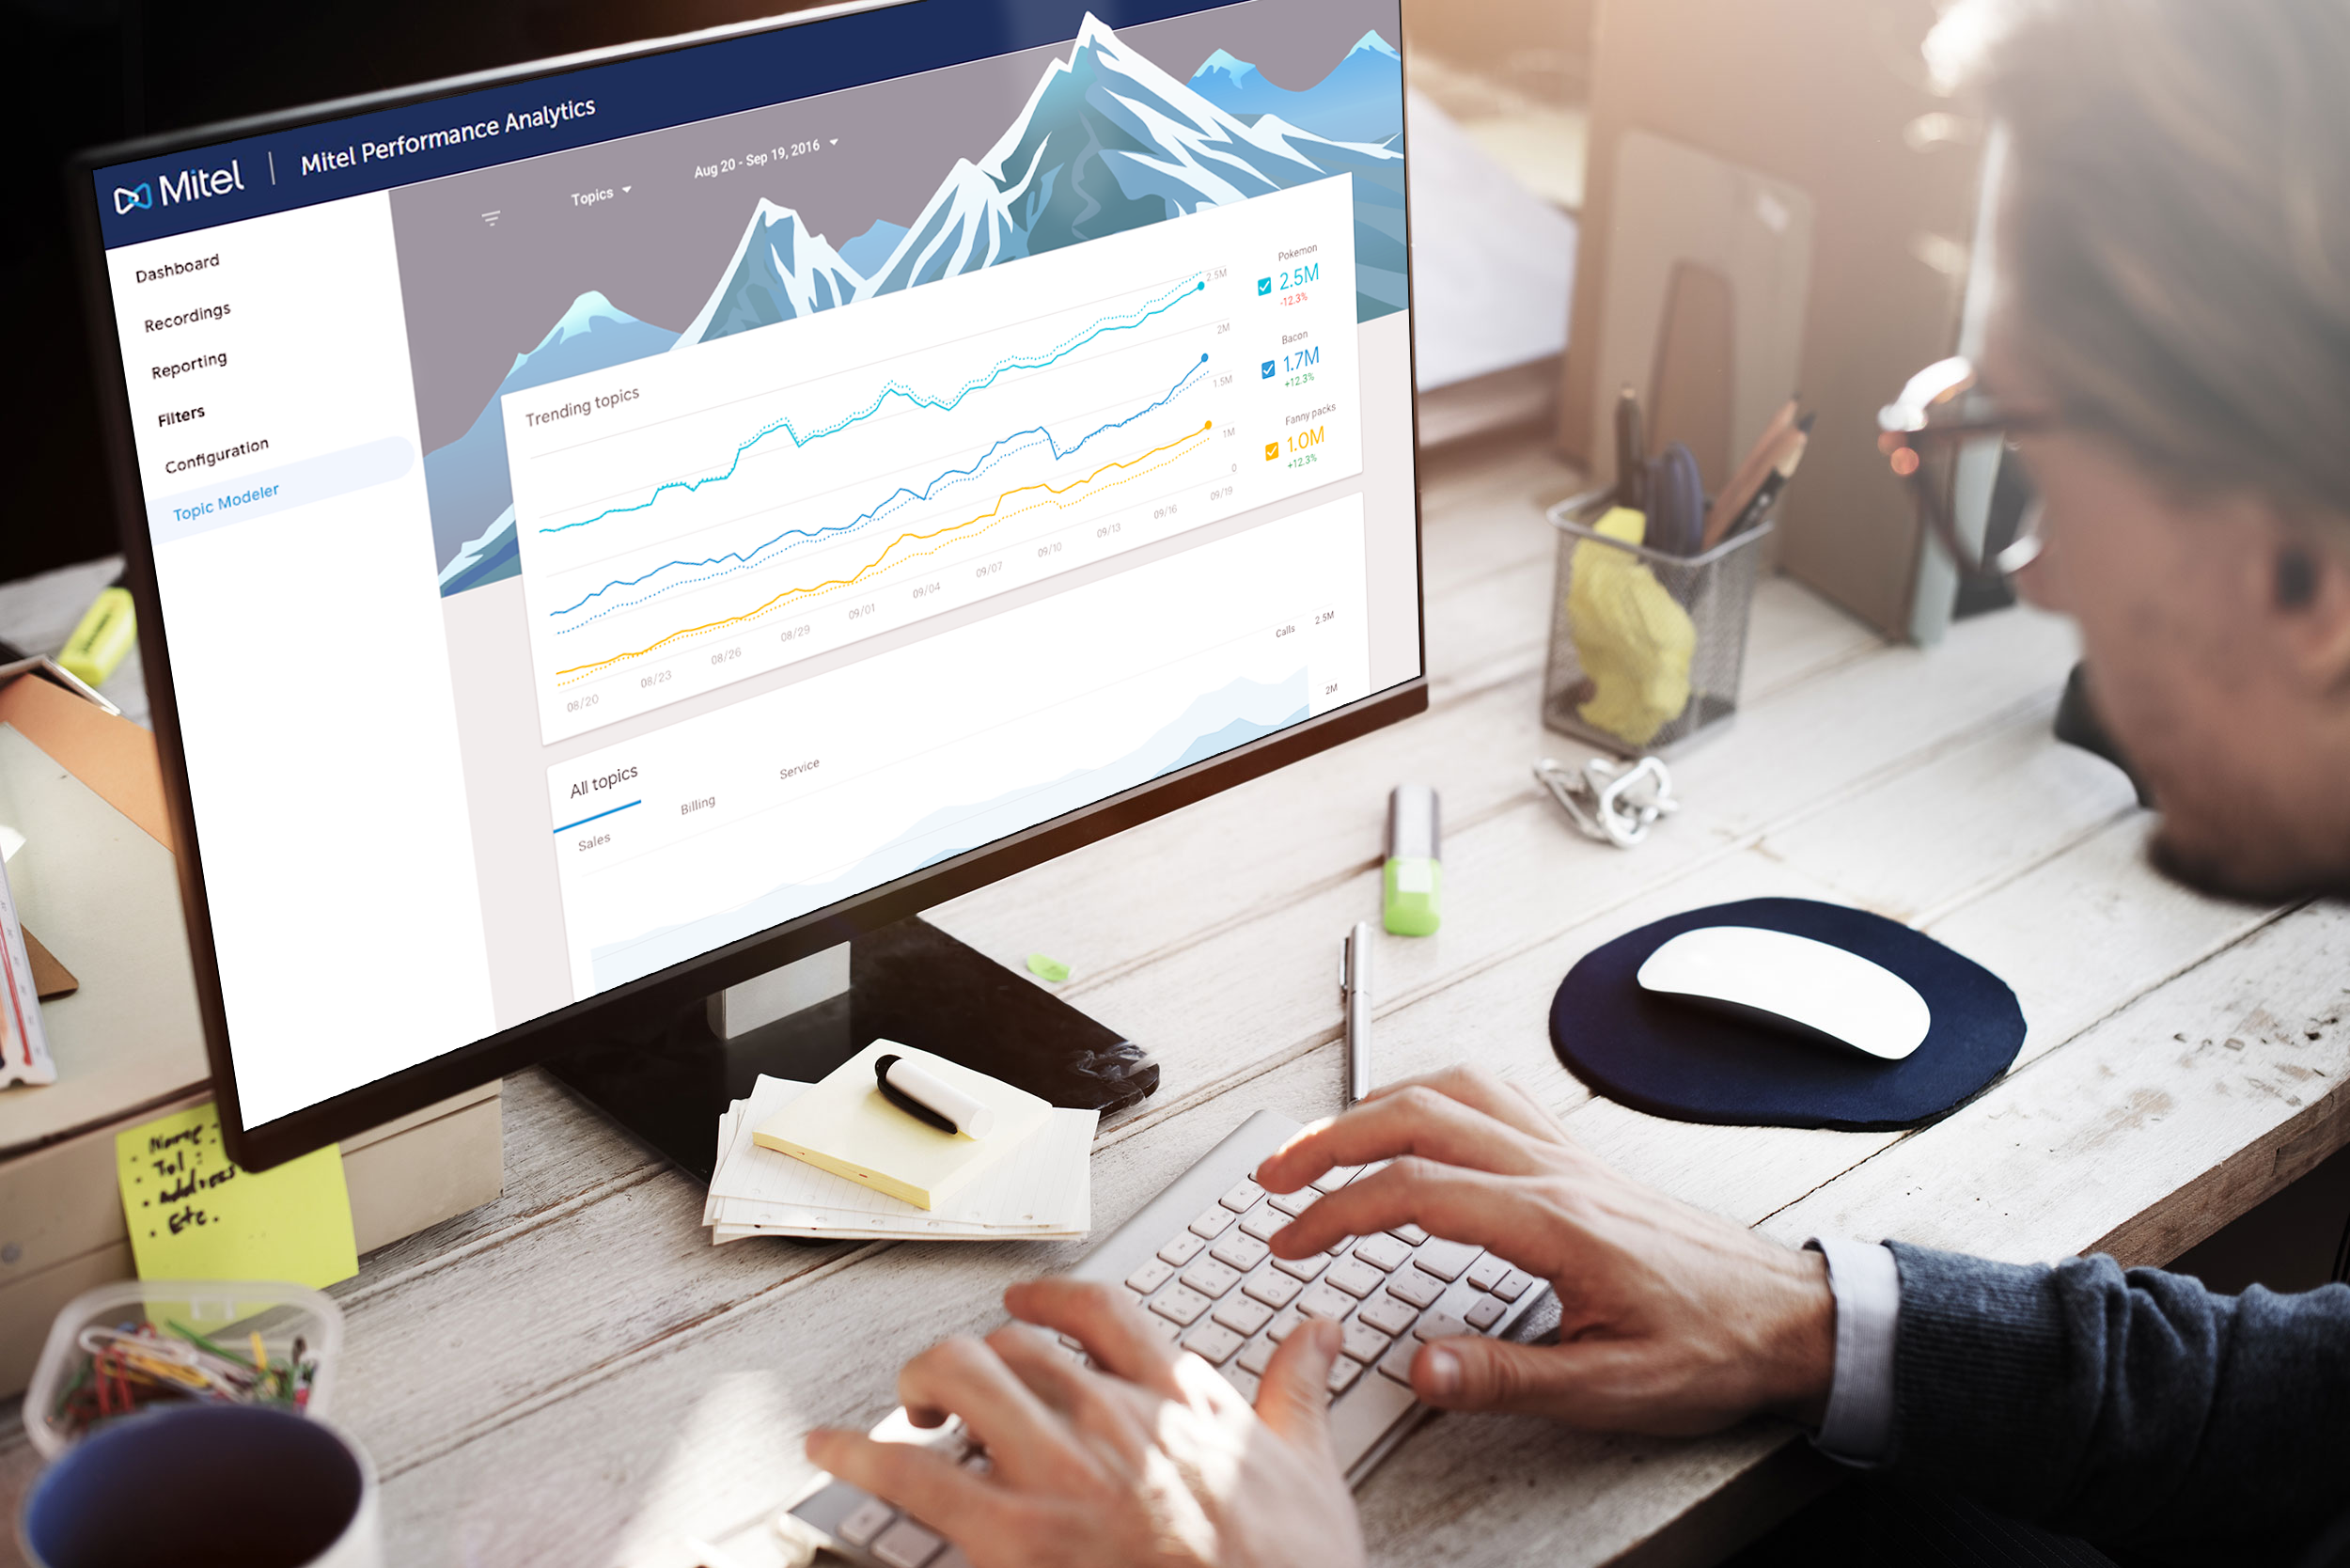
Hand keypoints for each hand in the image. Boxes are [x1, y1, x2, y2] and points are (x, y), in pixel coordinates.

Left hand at [806, 1277, 1364, 1567]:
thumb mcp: (1311, 1470)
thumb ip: (1298, 1389)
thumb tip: (1317, 1330)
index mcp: (1178, 1395)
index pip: (1098, 1310)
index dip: (1046, 1298)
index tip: (1023, 1304)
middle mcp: (1110, 1416)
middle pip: (1012, 1344)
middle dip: (974, 1359)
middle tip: (956, 1387)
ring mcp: (1059, 1472)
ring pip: (960, 1376)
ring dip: (920, 1385)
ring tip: (906, 1410)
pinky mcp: (1014, 1535)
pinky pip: (914, 1475)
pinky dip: (858, 1455)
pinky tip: (828, 1449)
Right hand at [1253, 1066, 1834, 1435]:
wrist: (1789, 1317)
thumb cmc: (1713, 1348)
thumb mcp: (1612, 1388)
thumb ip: (1508, 1376)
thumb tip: (1419, 1367)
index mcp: (1552, 1221)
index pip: (1415, 1191)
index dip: (1337, 1212)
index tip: (1291, 1240)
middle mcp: (1553, 1171)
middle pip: (1416, 1116)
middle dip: (1330, 1139)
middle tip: (1275, 1175)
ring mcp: (1566, 1153)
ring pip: (1451, 1090)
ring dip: (1374, 1106)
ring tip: (1322, 1141)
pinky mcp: (1578, 1157)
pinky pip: (1492, 1095)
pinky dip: (1431, 1093)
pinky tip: (1412, 1118)